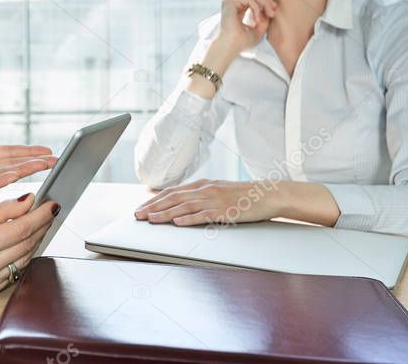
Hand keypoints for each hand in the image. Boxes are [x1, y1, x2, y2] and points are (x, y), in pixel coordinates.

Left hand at [0, 104, 56, 207]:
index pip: (8, 152)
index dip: (27, 151)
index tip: (46, 151)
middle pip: (13, 163)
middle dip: (34, 162)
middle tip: (56, 161)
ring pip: (4, 174)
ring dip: (24, 170)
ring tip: (43, 167)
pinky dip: (0, 180)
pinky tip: (13, 175)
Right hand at [0, 193, 58, 300]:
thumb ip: (3, 209)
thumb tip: (30, 202)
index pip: (21, 229)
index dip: (40, 216)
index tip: (52, 205)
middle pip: (26, 245)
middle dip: (41, 226)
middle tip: (48, 212)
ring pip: (23, 260)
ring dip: (34, 241)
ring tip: (38, 225)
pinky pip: (13, 273)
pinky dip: (21, 257)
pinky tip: (22, 243)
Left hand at [133, 179, 278, 225]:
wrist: (268, 194)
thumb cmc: (243, 195)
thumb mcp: (218, 190)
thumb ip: (199, 195)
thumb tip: (180, 202)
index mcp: (202, 185)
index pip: (172, 192)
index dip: (155, 200)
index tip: (141, 208)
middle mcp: (205, 190)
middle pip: (174, 198)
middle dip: (154, 207)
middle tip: (138, 216)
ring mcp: (215, 200)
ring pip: (185, 207)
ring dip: (166, 214)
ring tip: (152, 220)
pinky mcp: (226, 211)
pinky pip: (205, 215)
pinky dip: (190, 219)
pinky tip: (178, 223)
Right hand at [214, 0, 277, 55]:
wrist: (231, 47)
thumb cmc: (242, 42)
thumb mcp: (259, 29)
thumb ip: (264, 17)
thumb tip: (272, 4)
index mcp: (239, 10)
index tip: (274, 7)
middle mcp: (234, 5)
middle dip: (267, 0)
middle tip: (273, 12)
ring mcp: (231, 3)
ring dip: (265, 4)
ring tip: (269, 15)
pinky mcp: (229, 3)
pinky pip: (249, 0)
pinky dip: (257, 9)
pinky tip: (256, 20)